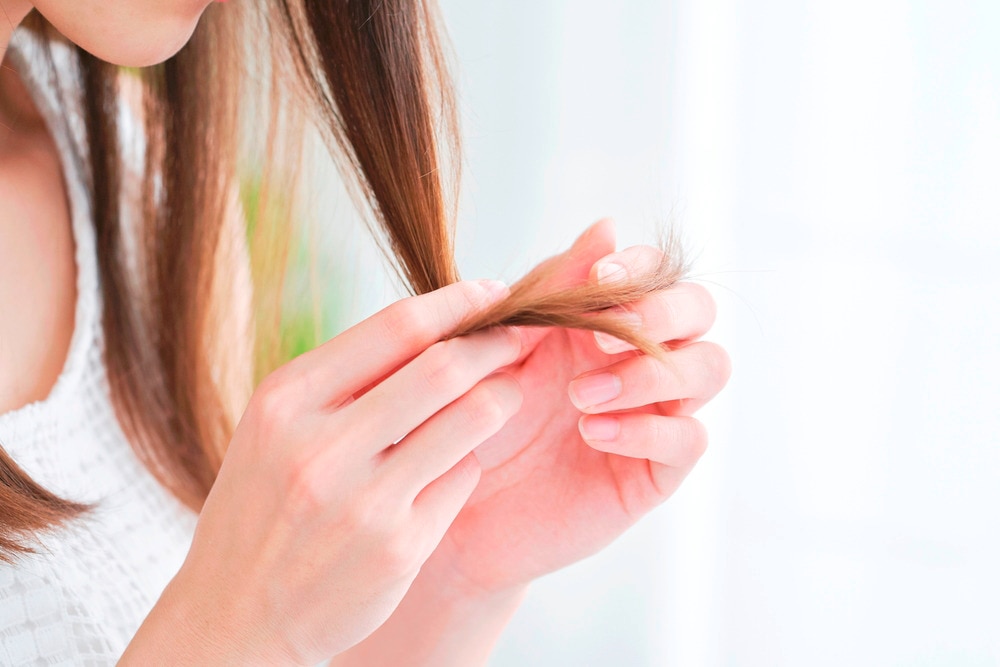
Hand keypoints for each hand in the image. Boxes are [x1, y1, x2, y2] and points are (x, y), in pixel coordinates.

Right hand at [122, 281, 522, 664]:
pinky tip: (456, 463)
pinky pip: (462, 479)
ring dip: (500, 397)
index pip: (396, 327)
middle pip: (443, 369)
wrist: (235, 609)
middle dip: (494, 343)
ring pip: (470, 420)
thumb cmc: (264, 502)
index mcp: (287, 400)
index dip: (458, 303)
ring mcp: (362, 502)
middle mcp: (320, 447)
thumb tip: (437, 323)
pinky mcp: (397, 548)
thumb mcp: (277, 426)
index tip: (492, 293)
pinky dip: (469, 461)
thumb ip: (345, 377)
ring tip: (505, 392)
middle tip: (519, 335)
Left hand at [417, 219, 730, 596]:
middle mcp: (643, 360)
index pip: (658, 272)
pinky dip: (643, 429)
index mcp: (608, 320)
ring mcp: (656, 413)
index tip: (600, 279)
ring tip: (580, 396)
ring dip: (650, 371)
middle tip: (599, 336)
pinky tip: (590, 431)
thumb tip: (606, 226)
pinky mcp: (658, 470)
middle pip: (699, 311)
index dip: (641, 267)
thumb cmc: (480, 413)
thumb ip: (555, 288)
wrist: (459, 496)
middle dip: (660, 313)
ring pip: (709, 367)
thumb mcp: (510, 344)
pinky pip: (688, 438)